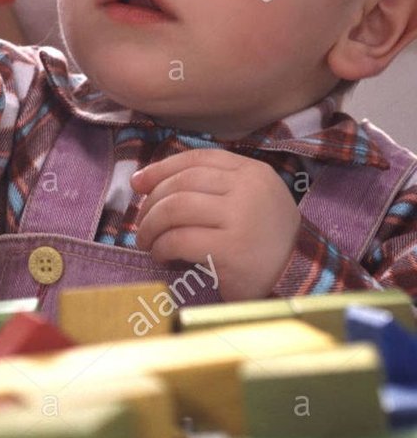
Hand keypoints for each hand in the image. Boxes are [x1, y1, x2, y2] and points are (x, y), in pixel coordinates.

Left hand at [130, 148, 300, 300]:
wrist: (299, 278)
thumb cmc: (263, 240)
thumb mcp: (247, 201)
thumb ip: (210, 186)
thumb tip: (144, 180)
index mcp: (252, 172)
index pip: (197, 159)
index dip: (161, 168)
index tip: (137, 183)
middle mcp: (248, 189)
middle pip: (181, 183)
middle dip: (151, 203)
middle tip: (142, 223)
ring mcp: (241, 217)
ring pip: (175, 209)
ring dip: (151, 226)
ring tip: (147, 241)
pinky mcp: (231, 249)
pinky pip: (179, 240)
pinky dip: (161, 247)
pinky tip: (162, 256)